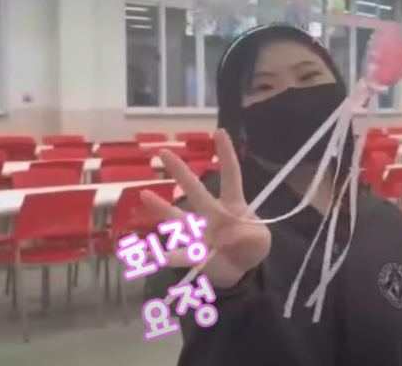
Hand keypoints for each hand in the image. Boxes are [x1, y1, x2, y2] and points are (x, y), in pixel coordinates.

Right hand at [140, 129, 270, 288]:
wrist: (241, 270)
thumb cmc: (251, 246)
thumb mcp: (260, 241)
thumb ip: (250, 237)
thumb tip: (230, 236)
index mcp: (232, 205)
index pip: (231, 176)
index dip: (226, 155)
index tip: (219, 132)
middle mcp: (211, 213)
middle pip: (195, 190)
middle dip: (181, 172)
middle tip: (164, 152)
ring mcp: (198, 232)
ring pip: (177, 217)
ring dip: (161, 208)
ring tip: (144, 195)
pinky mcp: (192, 252)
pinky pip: (174, 254)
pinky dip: (159, 256)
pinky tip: (141, 255)